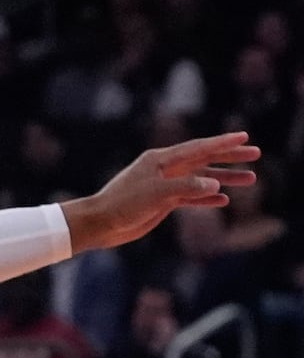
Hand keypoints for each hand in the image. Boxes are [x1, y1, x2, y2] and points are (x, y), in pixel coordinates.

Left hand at [63, 131, 258, 253]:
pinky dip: (208, 197)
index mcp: (160, 159)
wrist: (101, 222)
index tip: (244, 136)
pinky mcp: (163, 201)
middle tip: (255, 153)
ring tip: (251, 179)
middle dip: (229, 157)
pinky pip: (191, 197)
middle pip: (203, 160)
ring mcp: (164, 185)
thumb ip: (186, 188)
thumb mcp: (156, 194)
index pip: (198, 148)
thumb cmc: (123, 204)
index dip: (222, 143)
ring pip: (201, 179)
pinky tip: (224, 199)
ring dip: (224, 178)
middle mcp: (164, 169)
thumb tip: (216, 186)